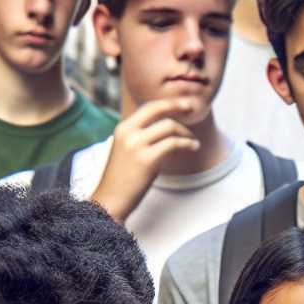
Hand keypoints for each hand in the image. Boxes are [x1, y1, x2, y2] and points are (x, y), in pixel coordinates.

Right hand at [90, 98, 201, 222]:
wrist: (110, 200)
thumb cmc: (122, 179)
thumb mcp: (127, 150)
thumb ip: (141, 137)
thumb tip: (166, 128)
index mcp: (123, 128)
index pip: (148, 107)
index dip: (167, 103)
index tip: (182, 105)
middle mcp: (128, 132)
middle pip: (157, 109)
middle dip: (177, 105)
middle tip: (191, 108)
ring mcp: (136, 145)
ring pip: (169, 126)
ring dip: (185, 132)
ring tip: (193, 141)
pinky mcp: (147, 159)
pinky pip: (173, 143)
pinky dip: (187, 143)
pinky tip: (193, 147)